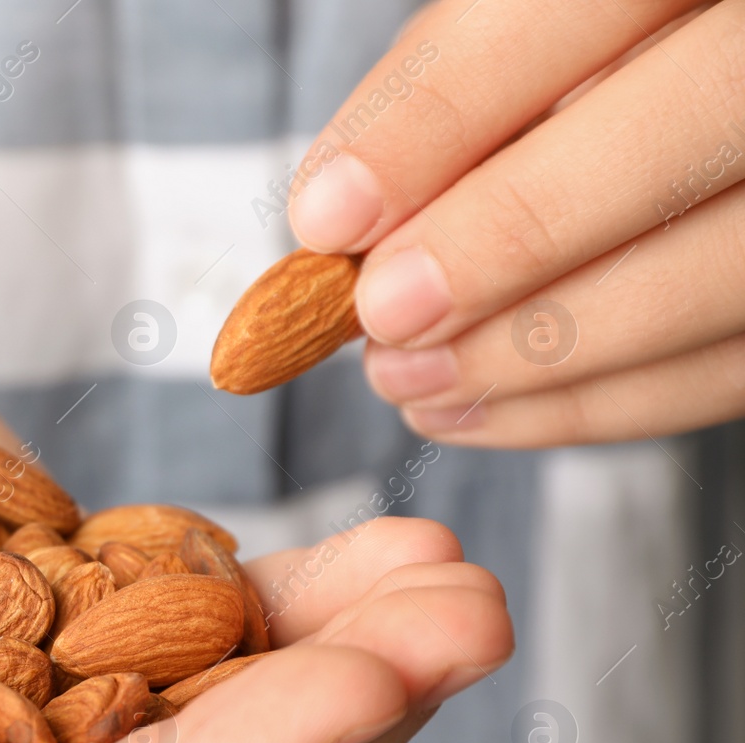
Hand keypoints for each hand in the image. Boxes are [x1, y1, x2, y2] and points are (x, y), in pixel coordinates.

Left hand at [285, 0, 744, 446]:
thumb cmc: (578, 69)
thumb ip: (449, 101)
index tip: (329, 216)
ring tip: (404, 379)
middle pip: (684, 132)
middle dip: (509, 238)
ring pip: (725, 269)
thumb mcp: (518, 42)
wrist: (695, 91)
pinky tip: (471, 411)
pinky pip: (732, 364)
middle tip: (384, 313)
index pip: (582, 6)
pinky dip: (594, 404)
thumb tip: (337, 219)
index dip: (446, 113)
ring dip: (541, 350)